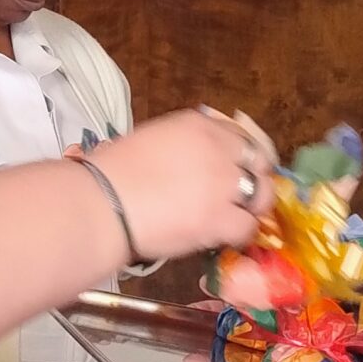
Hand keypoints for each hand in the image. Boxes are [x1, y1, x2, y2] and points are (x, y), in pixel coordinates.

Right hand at [83, 108, 272, 260]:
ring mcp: (223, 184)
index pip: (239, 136)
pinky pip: (247, 227)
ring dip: (252, 208)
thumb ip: (183, 147)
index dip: (242, 158)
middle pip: (259, 162)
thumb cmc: (111, 173)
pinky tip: (223, 237)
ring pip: (261, 195)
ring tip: (234, 219)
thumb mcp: (152, 140)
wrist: (101, 202)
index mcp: (198, 125)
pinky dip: (238, 234)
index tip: (237, 171)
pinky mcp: (220, 218)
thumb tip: (194, 164)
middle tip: (241, 198)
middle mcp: (218, 149)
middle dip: (254, 180)